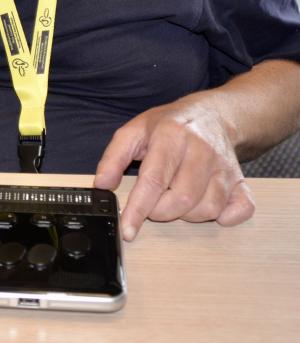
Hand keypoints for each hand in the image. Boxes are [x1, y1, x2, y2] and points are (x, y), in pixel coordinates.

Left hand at [93, 97, 255, 240]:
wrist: (211, 114)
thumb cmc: (170, 125)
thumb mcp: (134, 130)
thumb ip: (113, 156)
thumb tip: (101, 184)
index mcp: (172, 135)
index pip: (154, 180)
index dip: (138, 209)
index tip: (128, 229)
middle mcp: (202, 149)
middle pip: (182, 199)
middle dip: (160, 211)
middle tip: (153, 203)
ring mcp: (225, 166)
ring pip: (207, 208)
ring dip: (187, 214)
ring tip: (176, 198)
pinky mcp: (241, 180)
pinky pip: (240, 210)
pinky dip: (224, 217)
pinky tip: (206, 205)